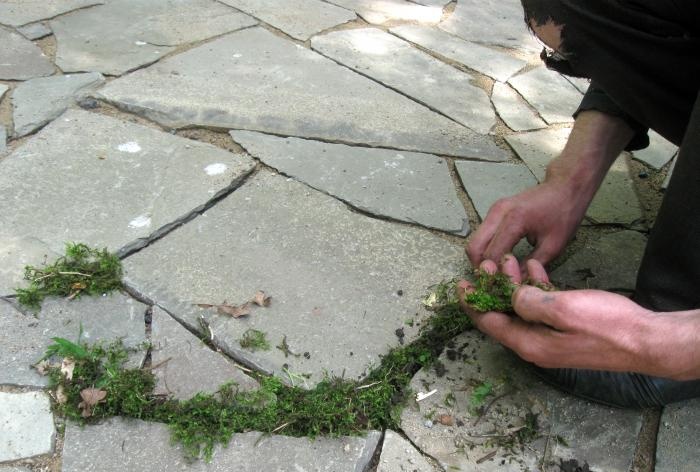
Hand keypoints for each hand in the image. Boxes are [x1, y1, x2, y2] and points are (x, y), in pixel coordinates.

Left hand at [456, 256, 692, 377]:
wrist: (645, 340)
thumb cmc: (605, 325)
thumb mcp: (562, 309)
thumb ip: (528, 303)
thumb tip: (510, 298)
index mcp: (528, 343)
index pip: (487, 323)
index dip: (471, 302)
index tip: (460, 283)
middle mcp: (535, 344)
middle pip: (502, 315)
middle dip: (492, 288)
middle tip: (486, 264)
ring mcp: (551, 339)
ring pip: (521, 309)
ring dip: (514, 285)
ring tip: (509, 260)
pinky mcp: (566, 330)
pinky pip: (541, 309)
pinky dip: (534, 288)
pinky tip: (534, 267)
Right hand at [466, 110, 636, 267]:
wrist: (565, 186)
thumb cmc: (564, 213)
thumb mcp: (554, 245)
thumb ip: (532, 265)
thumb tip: (516, 283)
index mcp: (513, 221)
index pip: (492, 254)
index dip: (494, 274)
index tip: (501, 286)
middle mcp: (497, 213)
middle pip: (474, 247)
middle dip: (481, 267)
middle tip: (494, 281)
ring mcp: (493, 210)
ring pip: (475, 241)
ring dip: (482, 258)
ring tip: (497, 272)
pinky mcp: (494, 211)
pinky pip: (482, 234)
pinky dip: (486, 249)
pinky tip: (499, 259)